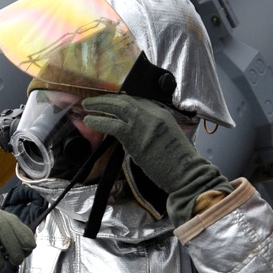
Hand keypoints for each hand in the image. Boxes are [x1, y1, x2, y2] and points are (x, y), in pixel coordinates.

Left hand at [81, 94, 231, 225]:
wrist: (186, 173)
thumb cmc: (179, 163)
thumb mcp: (169, 138)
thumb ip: (154, 131)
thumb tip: (137, 134)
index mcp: (162, 113)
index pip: (138, 100)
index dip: (121, 100)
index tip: (111, 102)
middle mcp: (152, 113)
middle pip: (125, 99)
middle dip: (108, 98)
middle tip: (95, 101)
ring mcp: (142, 122)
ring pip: (116, 106)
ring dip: (99, 104)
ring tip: (87, 106)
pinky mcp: (133, 135)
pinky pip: (111, 123)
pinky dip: (99, 120)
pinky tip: (90, 121)